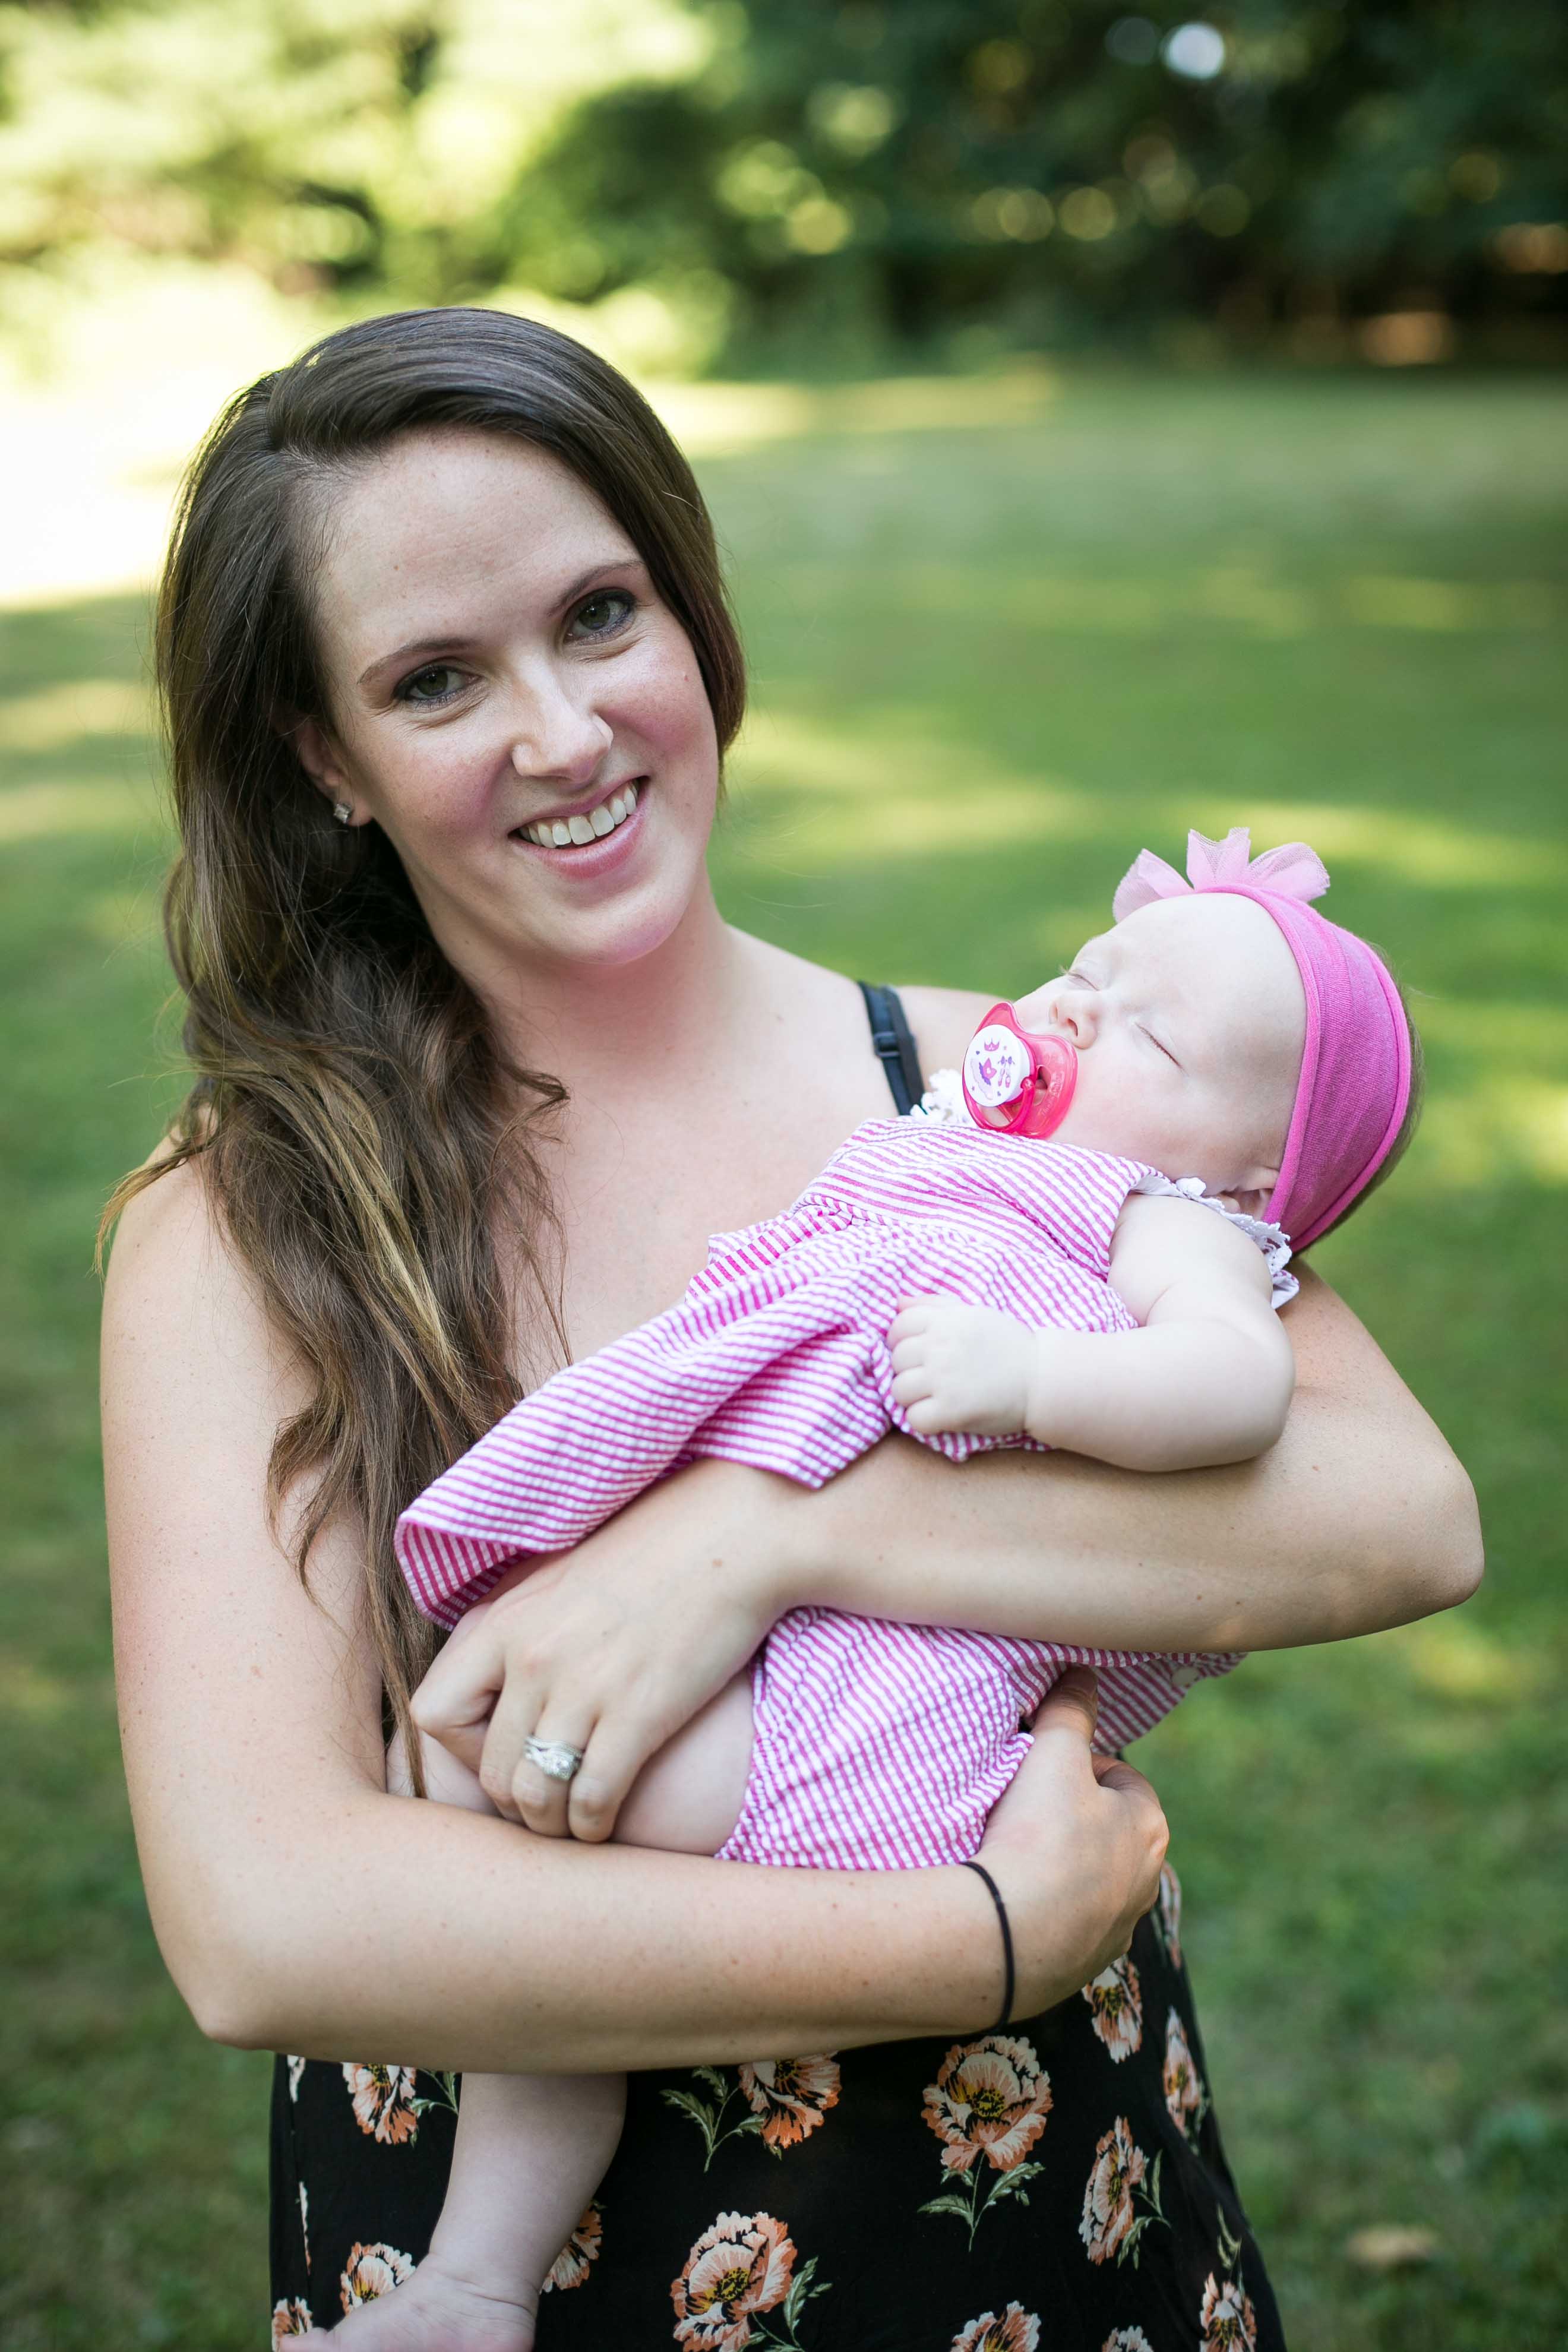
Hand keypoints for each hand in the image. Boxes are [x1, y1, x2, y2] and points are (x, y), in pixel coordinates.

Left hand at [409, 1460, 791, 1842]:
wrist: (736, 1533)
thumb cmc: (657, 1549)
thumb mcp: (565, 1575)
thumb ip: (525, 1623)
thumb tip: (502, 1669)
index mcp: (506, 1621)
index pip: (434, 1713)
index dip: (462, 1747)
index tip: (506, 1747)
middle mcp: (532, 1657)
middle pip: (489, 1772)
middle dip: (515, 1802)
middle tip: (545, 1803)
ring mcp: (584, 1687)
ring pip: (534, 1797)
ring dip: (551, 1826)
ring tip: (571, 1825)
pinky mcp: (639, 1712)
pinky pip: (593, 1799)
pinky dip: (594, 1826)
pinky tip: (606, 1822)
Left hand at [888, 1295, 1037, 1436]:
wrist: (1042, 1378)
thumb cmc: (1008, 1344)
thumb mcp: (973, 1313)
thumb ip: (935, 1304)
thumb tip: (897, 1301)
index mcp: (945, 1321)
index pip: (897, 1328)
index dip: (902, 1342)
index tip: (920, 1353)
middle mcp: (939, 1347)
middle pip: (895, 1361)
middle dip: (909, 1370)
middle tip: (933, 1378)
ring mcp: (943, 1380)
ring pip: (898, 1391)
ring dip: (913, 1397)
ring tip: (936, 1397)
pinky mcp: (950, 1411)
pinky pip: (914, 1419)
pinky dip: (924, 1421)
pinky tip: (942, 1415)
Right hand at [972, 1668, 1168, 2014]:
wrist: (1009, 1937)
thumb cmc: (1040, 1836)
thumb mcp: (1053, 1755)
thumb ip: (1070, 1710)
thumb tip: (1082, 1671)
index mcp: (1150, 1828)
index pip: (1122, 1778)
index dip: (1081, 1766)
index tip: (1044, 1768)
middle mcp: (1146, 1883)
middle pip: (1108, 1831)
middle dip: (1073, 1817)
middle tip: (1025, 1808)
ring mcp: (1115, 1931)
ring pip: (1090, 1882)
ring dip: (1061, 1867)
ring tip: (1013, 1855)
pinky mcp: (1081, 1967)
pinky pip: (1065, 1926)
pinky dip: (1045, 1911)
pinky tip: (1011, 1901)